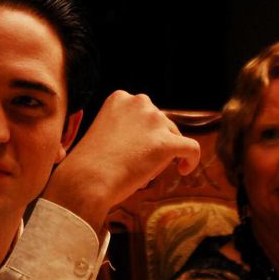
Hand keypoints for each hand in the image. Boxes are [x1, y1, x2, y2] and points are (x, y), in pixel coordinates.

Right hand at [43, 91, 200, 230]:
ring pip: (175, 136)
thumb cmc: (90, 165)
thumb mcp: (104, 133)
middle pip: (161, 123)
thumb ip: (126, 129)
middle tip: (135, 165)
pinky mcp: (167, 142)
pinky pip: (192, 149)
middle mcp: (139, 102)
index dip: (142, 133)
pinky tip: (183, 170)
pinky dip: (191, 159)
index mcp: (120, 98)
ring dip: (164, 155)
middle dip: (154, 143)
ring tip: (143, 173)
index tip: (131, 150)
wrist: (86, 181)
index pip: (144, 113)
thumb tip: (149, 141)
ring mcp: (154, 121)